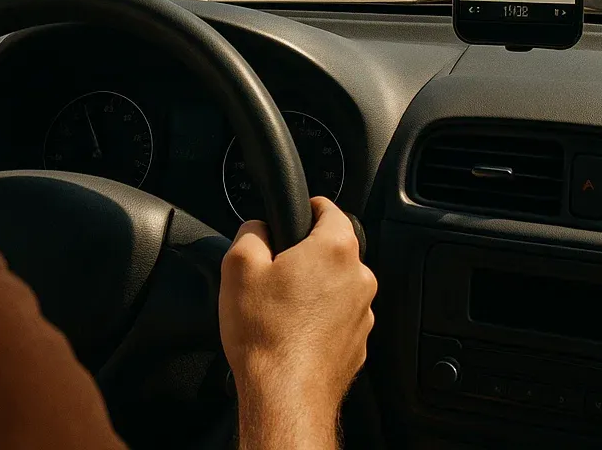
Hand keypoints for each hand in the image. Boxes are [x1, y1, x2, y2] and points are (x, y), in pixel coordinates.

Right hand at [219, 197, 376, 449]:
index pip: (330, 208)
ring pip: (337, 286)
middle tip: (274, 270)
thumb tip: (258, 228)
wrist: (285, 395)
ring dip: (315, 289)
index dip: (308, 207)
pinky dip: (320, 319)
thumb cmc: (266, 334)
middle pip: (334, 250)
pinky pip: (339, 317)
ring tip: (280, 308)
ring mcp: (363, 313)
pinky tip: (293, 332)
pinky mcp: (358, 342)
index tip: (295, 213)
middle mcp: (358, 278)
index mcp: (335, 249)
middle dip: (307, 254)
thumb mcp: (238, 266)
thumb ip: (250, 232)